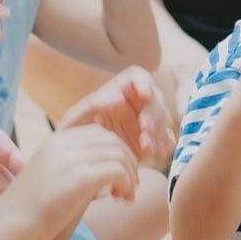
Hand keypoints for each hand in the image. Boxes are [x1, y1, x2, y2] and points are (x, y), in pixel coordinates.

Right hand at [2, 125, 139, 239]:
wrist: (12, 224)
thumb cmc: (31, 209)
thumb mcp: (51, 175)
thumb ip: (74, 165)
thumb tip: (106, 170)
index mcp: (57, 140)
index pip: (99, 133)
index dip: (116, 151)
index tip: (119, 173)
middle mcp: (65, 144)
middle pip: (113, 141)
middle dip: (128, 162)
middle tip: (129, 186)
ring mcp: (72, 158)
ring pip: (120, 155)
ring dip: (131, 176)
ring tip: (126, 196)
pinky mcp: (81, 177)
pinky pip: (119, 171)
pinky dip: (127, 185)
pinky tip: (121, 199)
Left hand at [57, 66, 177, 169]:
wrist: (78, 161)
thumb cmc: (74, 134)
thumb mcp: (76, 119)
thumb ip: (94, 105)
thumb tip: (119, 98)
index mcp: (120, 90)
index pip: (139, 78)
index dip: (146, 85)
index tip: (145, 96)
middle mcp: (136, 103)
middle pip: (156, 100)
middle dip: (154, 114)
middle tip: (145, 129)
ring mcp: (147, 121)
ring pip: (163, 120)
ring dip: (159, 132)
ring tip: (146, 146)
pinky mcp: (153, 140)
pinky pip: (166, 139)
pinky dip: (164, 145)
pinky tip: (156, 153)